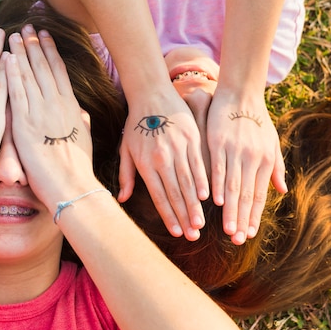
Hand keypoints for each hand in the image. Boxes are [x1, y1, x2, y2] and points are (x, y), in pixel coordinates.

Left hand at [6, 25, 98, 210]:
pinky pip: (16, 93)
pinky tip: (5, 58)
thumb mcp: (85, 139)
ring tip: (13, 35)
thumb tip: (81, 112)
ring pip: (29, 75)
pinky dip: (11, 74)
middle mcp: (56, 104)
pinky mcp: (24, 123)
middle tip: (26, 26)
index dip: (50, 51)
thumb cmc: (78, 168)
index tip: (45, 36)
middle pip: (43, 67)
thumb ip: (81, 122)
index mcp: (70, 106)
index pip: (59, 71)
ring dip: (20, 53)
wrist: (71, 186)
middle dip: (34, 45)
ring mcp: (40, 112)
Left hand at [118, 85, 209, 239]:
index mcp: (145, 163)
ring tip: (201, 222)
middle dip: (185, 216)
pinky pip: (199, 164)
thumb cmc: (136, 125)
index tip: (176, 232)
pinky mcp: (192, 138)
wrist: (151, 94)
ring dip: (195, 205)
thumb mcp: (126, 149)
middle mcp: (162, 157)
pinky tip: (208, 196)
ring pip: (189, 181)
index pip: (159, 195)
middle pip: (175, 193)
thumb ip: (126, 175)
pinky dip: (203, 181)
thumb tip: (122, 199)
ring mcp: (178, 147)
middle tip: (193, 235)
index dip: (168, 215)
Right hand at [206, 89, 286, 244]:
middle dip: (241, 220)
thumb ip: (276, 167)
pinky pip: (217, 168)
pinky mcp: (218, 142)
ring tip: (226, 229)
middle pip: (245, 195)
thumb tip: (281, 191)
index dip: (254, 216)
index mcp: (265, 161)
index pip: (258, 195)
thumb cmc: (257, 119)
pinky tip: (213, 201)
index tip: (249, 234)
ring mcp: (235, 151)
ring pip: (231, 186)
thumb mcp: (271, 142)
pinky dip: (216, 185)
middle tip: (237, 240)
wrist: (241, 94)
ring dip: (229, 210)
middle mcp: (252, 158)